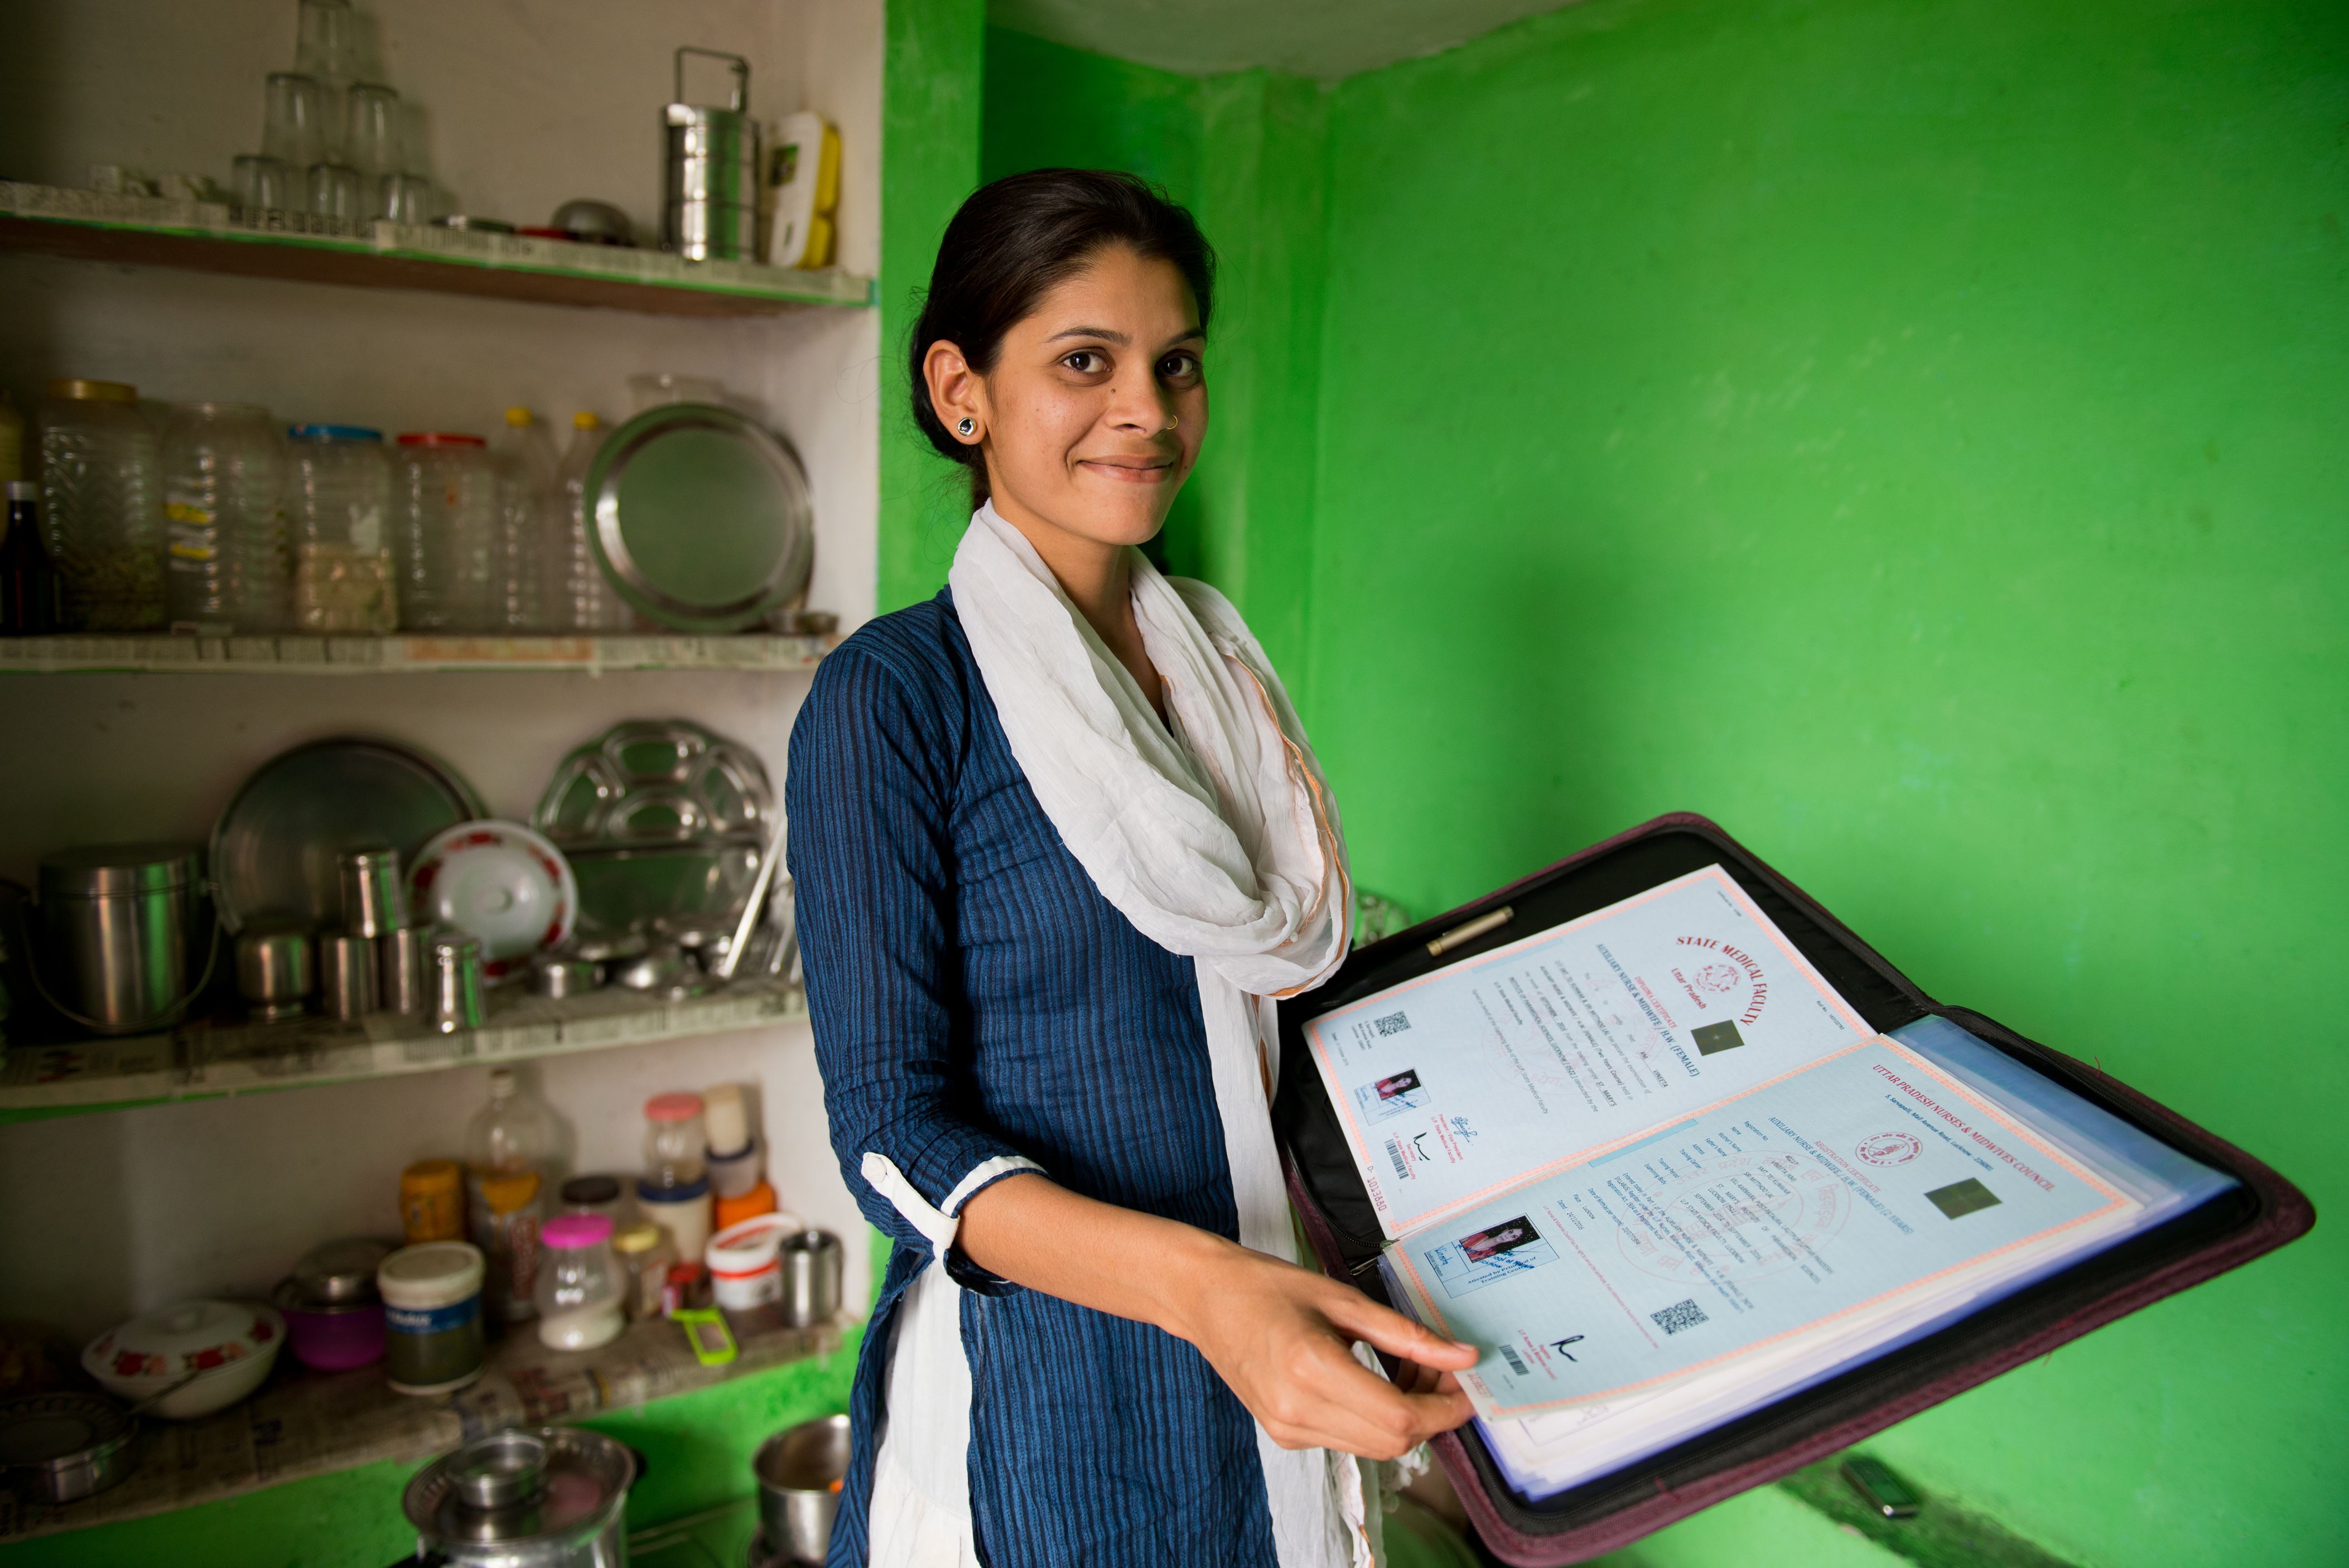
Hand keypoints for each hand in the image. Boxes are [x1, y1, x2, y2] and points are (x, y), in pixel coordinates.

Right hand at [1164, 1236, 1478, 1459]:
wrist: (1204, 1298)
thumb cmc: (1267, 1286)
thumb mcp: (1342, 1299)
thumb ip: (1406, 1334)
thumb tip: (1462, 1356)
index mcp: (1311, 1368)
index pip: (1399, 1417)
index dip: (1444, 1410)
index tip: (1468, 1390)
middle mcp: (1297, 1409)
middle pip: (1393, 1442)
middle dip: (1431, 1414)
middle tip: (1442, 1372)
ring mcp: (1287, 1428)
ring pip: (1373, 1447)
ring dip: (1404, 1418)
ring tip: (1408, 1370)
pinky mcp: (1284, 1434)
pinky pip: (1348, 1440)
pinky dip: (1373, 1418)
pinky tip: (1374, 1380)